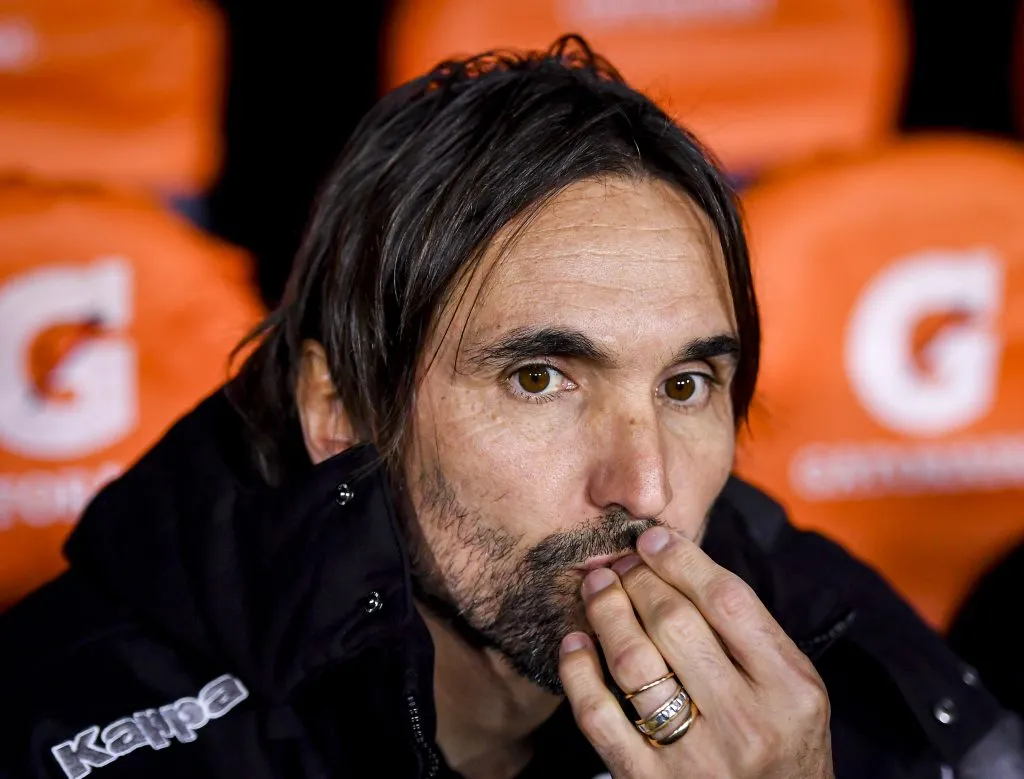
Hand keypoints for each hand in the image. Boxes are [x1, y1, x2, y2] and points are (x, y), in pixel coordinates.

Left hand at [559, 526, 833, 777]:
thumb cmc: (783, 749)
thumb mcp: (794, 692)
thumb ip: (751, 636)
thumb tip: (680, 568)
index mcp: (790, 689)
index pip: (726, 601)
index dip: (680, 560)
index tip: (651, 539)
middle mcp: (746, 722)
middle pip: (673, 622)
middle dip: (636, 580)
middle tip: (618, 563)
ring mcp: (696, 757)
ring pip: (632, 661)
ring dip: (605, 612)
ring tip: (596, 588)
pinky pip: (599, 715)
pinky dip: (578, 671)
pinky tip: (574, 643)